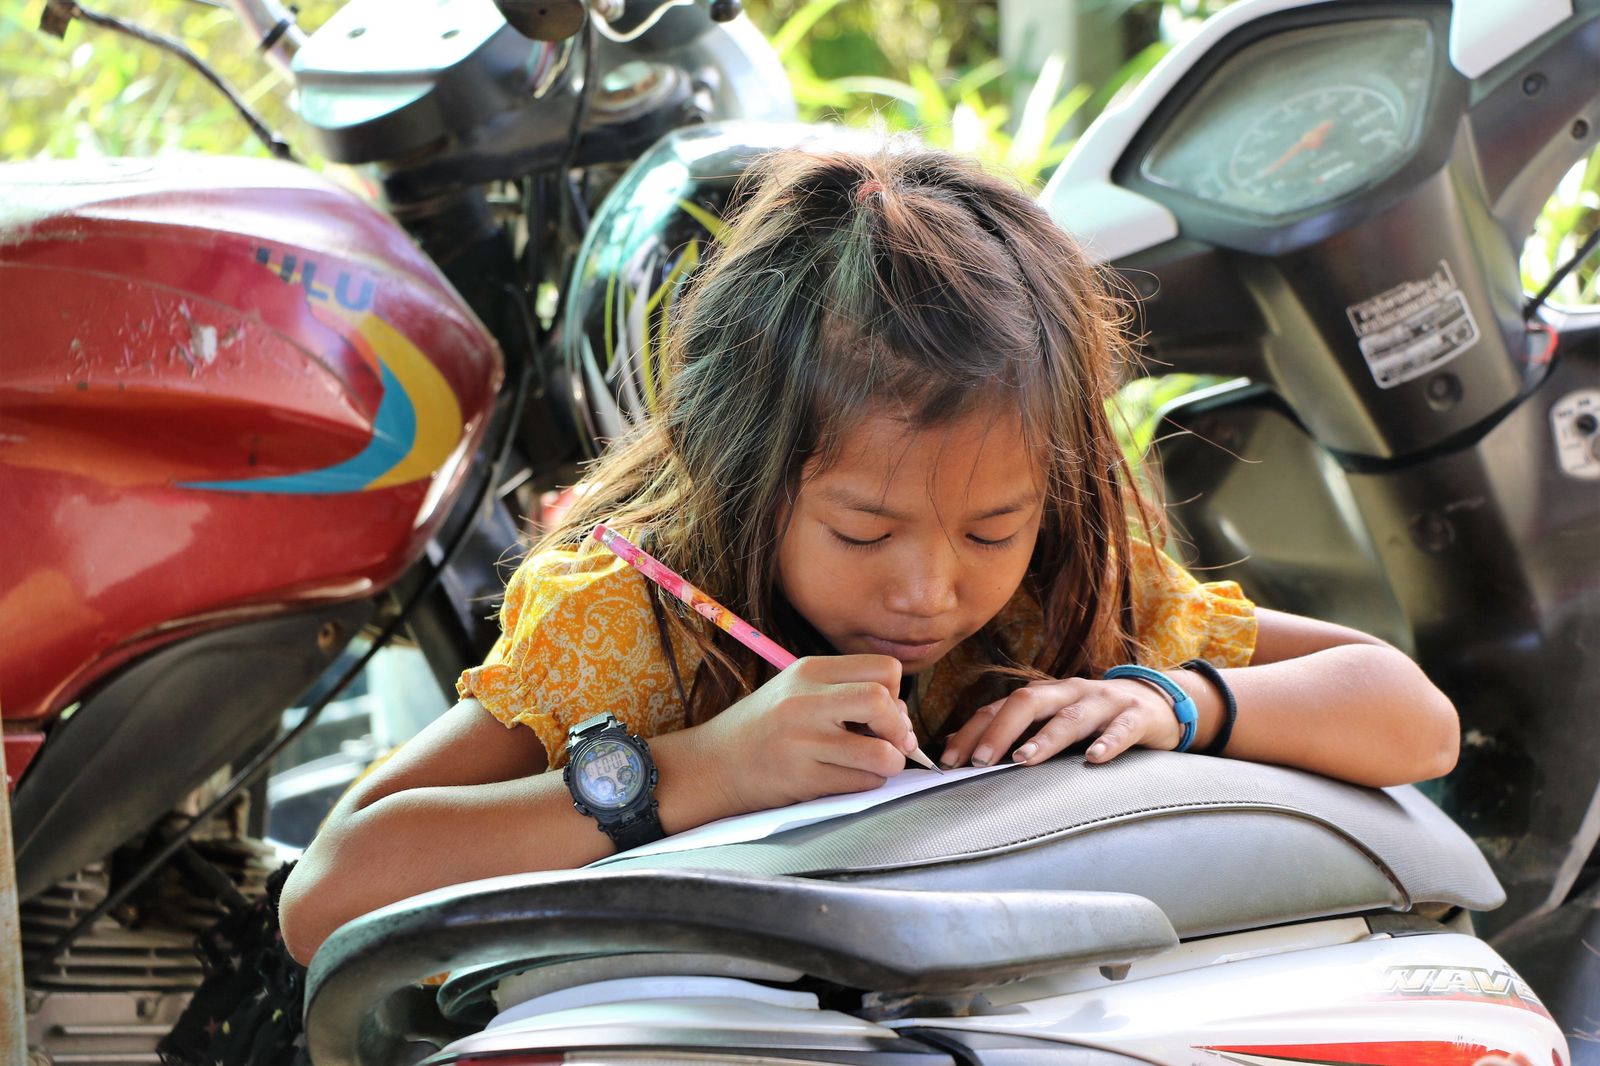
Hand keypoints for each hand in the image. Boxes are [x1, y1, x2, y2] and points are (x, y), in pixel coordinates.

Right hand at [697, 655, 916, 813]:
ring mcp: (803, 742)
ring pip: (881, 753)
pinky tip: (850, 777)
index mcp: (809, 670)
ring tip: (876, 764)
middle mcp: (805, 701)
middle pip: (882, 701)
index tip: (884, 712)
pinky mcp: (802, 779)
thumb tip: (902, 717)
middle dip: (899, 727)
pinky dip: (868, 783)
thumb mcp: (797, 690)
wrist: (713, 764)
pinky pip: (861, 783)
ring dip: (890, 763)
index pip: (883, 670)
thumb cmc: (763, 727)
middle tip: (892, 742)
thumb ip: (845, 692)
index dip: (895, 693)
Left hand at [939, 676, 1183, 768]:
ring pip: (1071, 716)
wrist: (1155, 701)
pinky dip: (1107, 743)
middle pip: (1028, 702)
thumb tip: (954, 744)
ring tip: (1025, 759)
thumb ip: (1008, 730)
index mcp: (1044, 695)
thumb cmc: (1093, 717)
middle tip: (979, 760)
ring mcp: (1103, 702)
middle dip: (1000, 730)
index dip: (972, 731)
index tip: (950, 761)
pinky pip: (1122, 728)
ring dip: (1046, 738)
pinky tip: (1094, 759)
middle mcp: (1069, 692)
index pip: (999, 707)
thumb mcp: (1050, 719)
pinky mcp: (1136, 716)